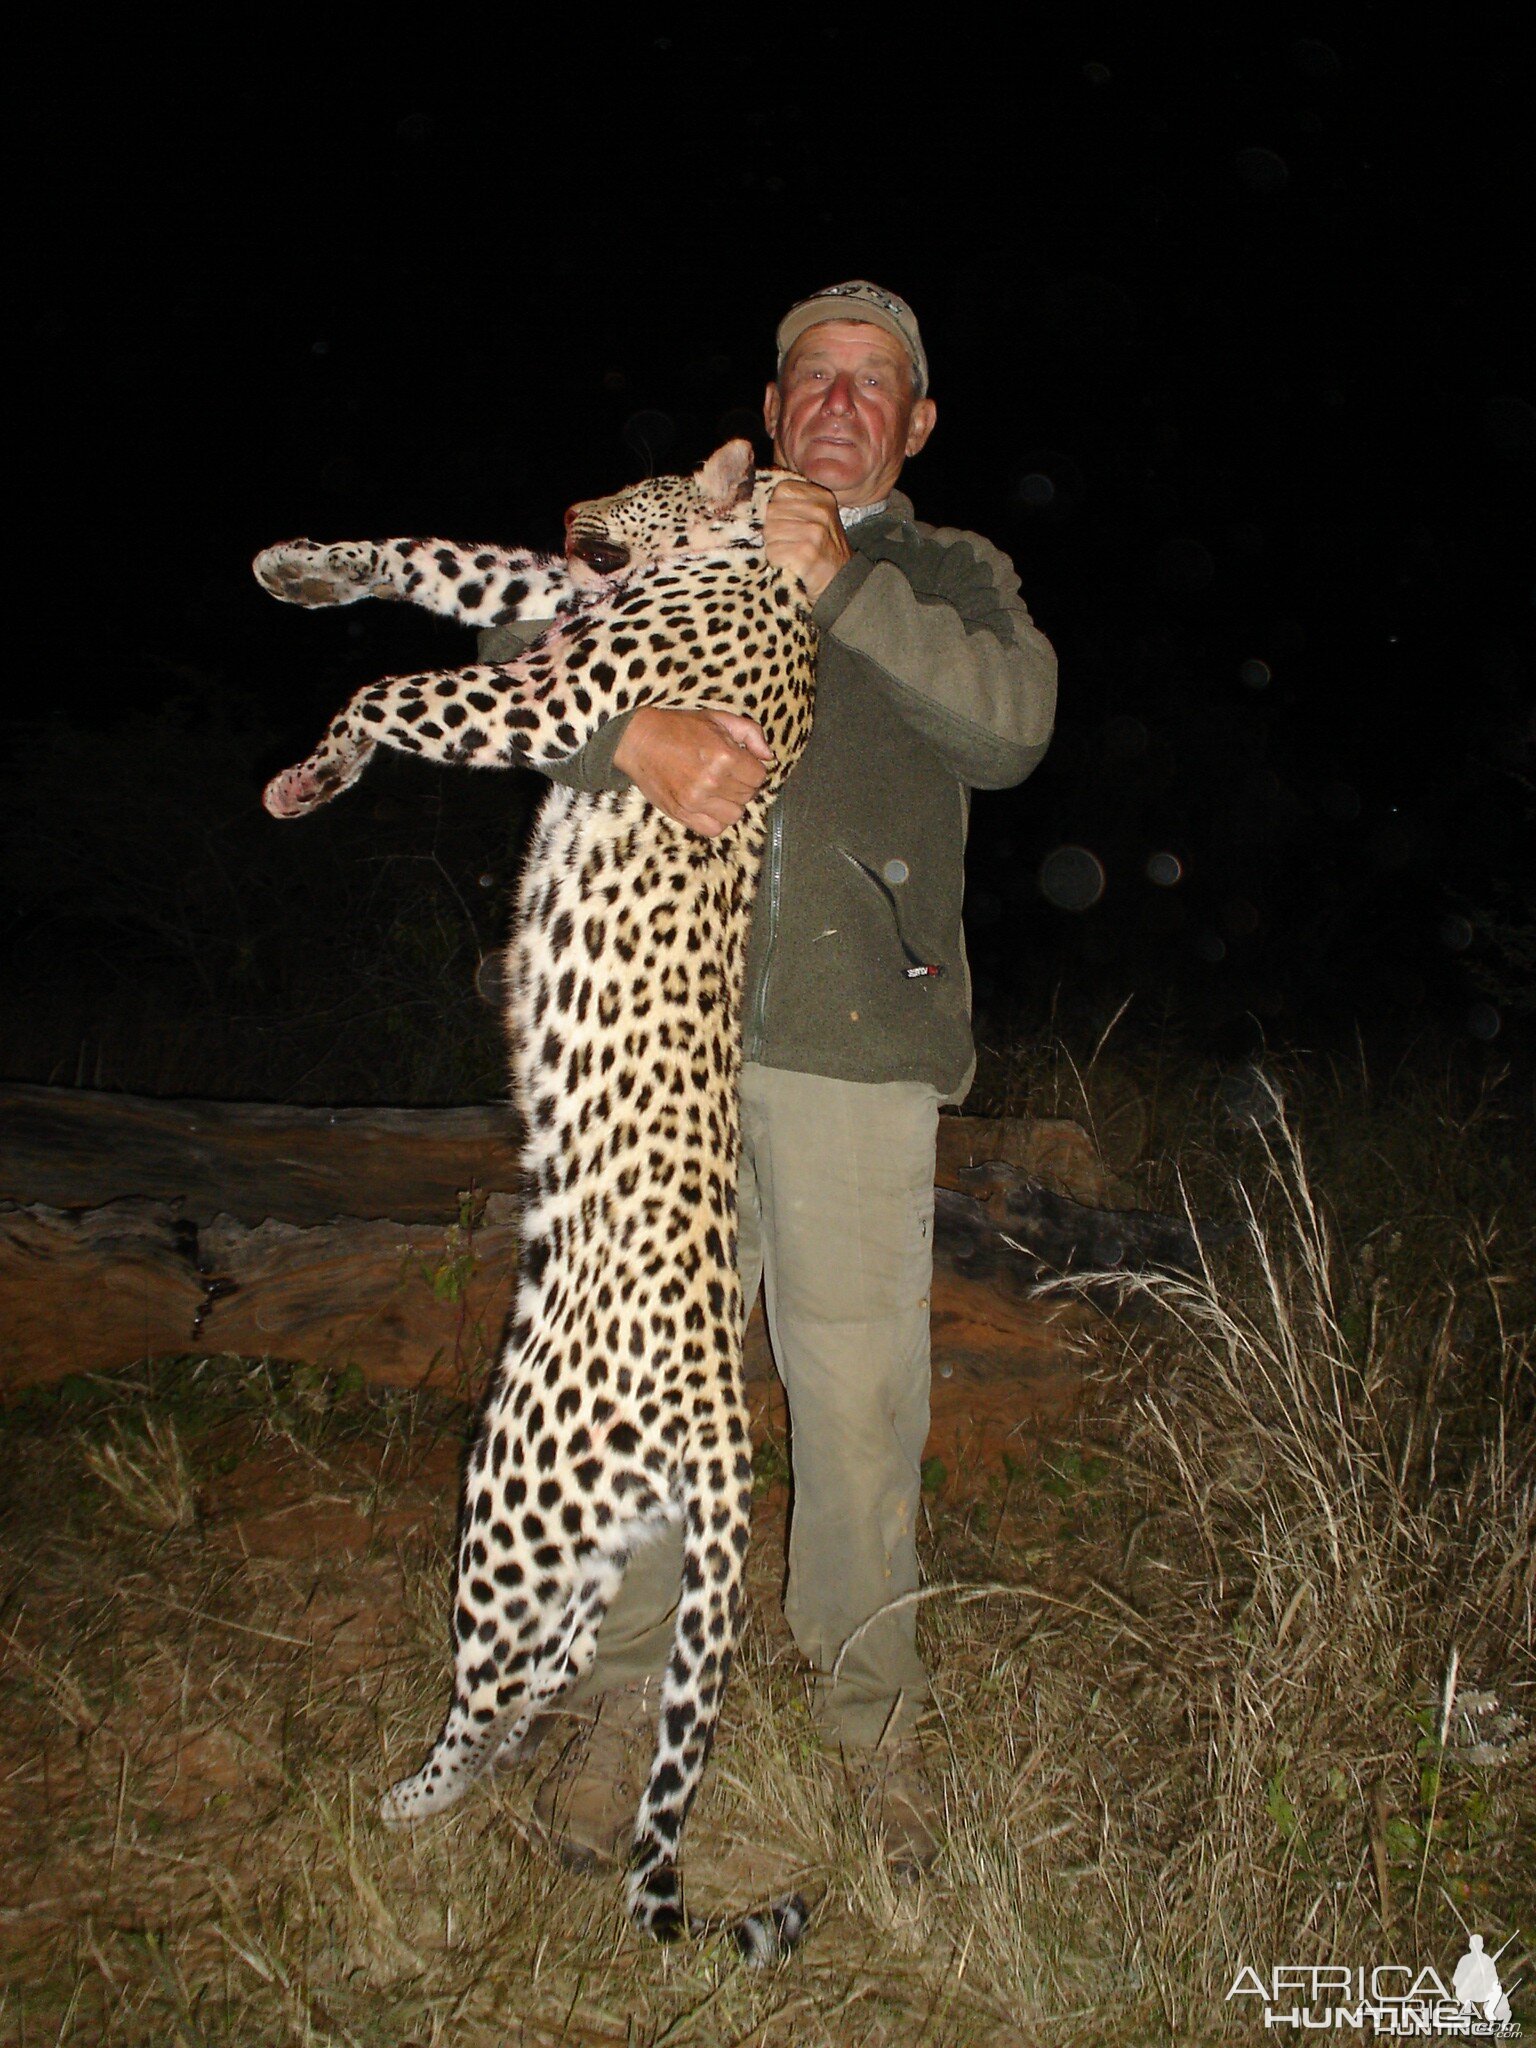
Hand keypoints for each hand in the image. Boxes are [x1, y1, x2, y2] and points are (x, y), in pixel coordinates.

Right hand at [612, 706, 773, 835]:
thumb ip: (750, 733)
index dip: (752, 769)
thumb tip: (770, 756)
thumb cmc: (678, 727)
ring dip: (731, 803)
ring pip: (735, 815)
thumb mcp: (717, 718)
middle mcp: (712, 781)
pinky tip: (709, 805)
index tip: (741, 763)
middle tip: (727, 773)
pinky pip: (714, 829)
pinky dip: (716, 820)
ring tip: (718, 790)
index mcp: (724, 756)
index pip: (759, 776)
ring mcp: (696, 801)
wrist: (639, 740)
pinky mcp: (682, 814)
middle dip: (742, 784)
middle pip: (748, 796)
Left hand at [763, 477, 850, 602]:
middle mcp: (820, 511)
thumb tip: (755, 499)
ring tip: (791, 554)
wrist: (840, 583)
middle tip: (790, 543)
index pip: (781, 490)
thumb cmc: (821, 551)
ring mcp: (814, 532)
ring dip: (774, 547)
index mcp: (822, 497)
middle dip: (773, 530)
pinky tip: (790, 564)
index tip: (787, 523)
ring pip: (769, 531)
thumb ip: (793, 504)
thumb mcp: (816, 519)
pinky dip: (776, 561)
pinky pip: (773, 551)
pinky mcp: (806, 553)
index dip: (777, 509)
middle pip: (772, 511)